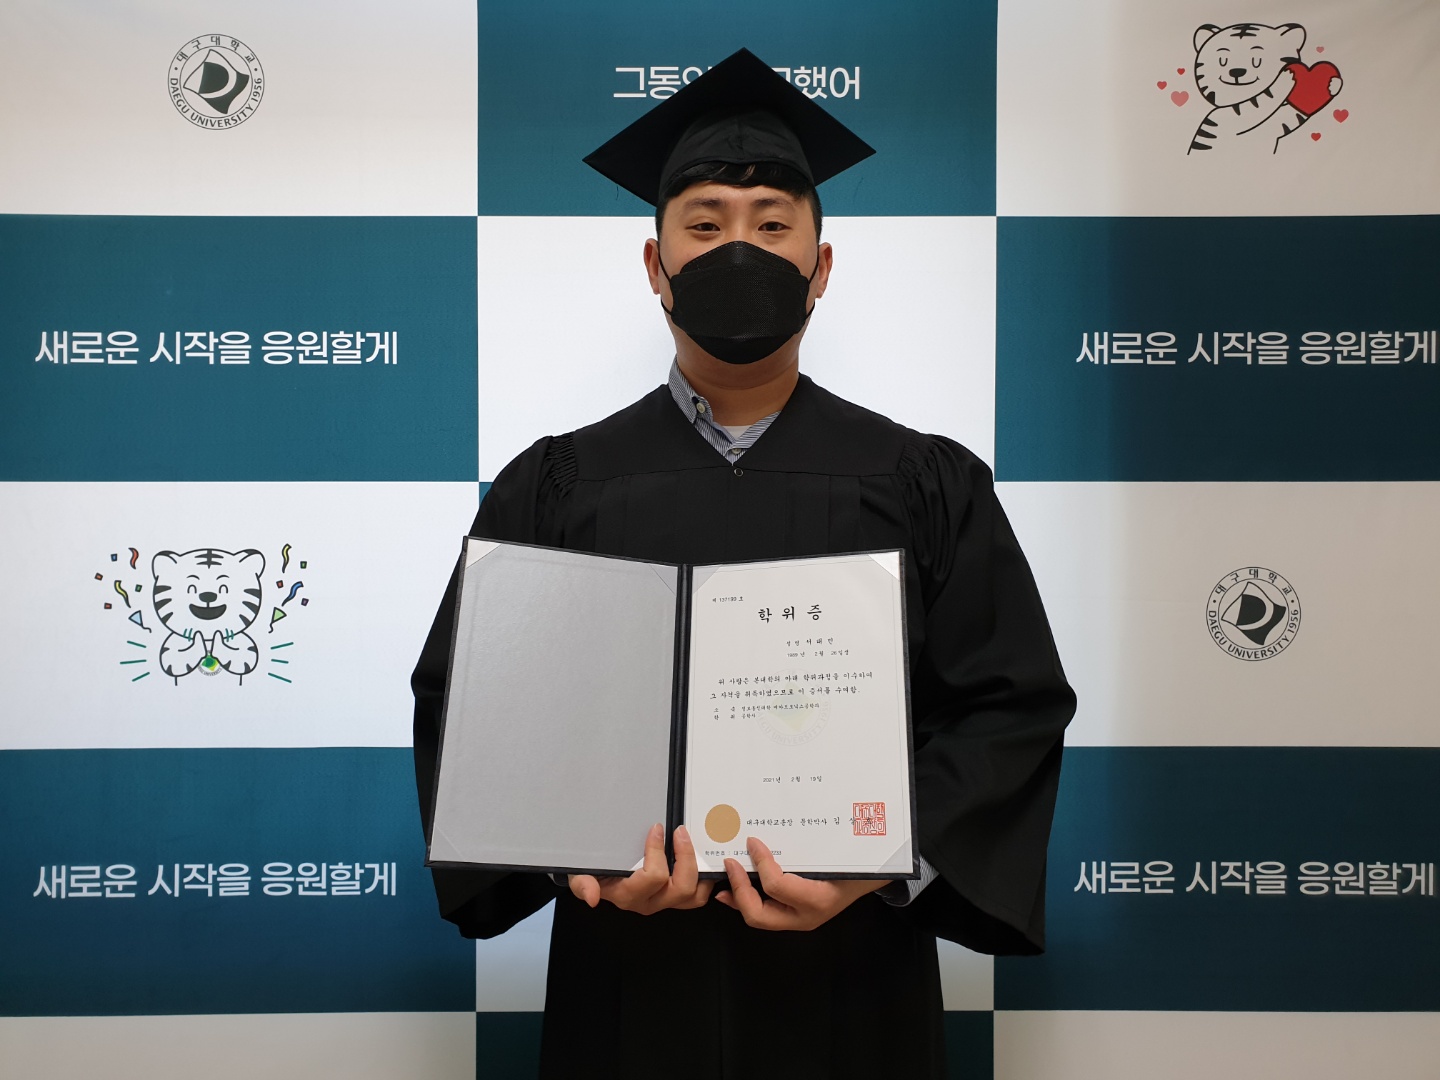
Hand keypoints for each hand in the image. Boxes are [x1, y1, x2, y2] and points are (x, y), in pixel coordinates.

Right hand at [569, 823, 713, 914]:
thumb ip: (582, 885)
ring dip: (700, 871)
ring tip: (694, 846)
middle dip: (685, 857)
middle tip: (680, 832)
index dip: (657, 851)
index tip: (656, 828)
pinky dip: (704, 879)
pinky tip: (702, 859)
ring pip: (693, 896)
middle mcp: (649, 902)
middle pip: (680, 888)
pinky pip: (697, 896)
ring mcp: (663, 901)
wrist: (594, 878)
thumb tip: (591, 897)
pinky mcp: (673, 897)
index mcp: (628, 895)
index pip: (652, 877)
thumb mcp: (579, 875)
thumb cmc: (591, 872)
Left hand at [716, 836, 888, 930]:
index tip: (752, 841)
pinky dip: (746, 901)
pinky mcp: (793, 916)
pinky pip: (764, 913)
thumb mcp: (836, 853)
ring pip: (758, 918)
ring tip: (725, 880)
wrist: (870, 879)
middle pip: (759, 915)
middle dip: (739, 890)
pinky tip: (734, 890)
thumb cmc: (855, 864)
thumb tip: (770, 832)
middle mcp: (806, 915)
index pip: (777, 885)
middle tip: (730, 865)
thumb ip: (804, 846)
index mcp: (818, 899)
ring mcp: (798, 919)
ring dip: (738, 898)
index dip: (760, 863)